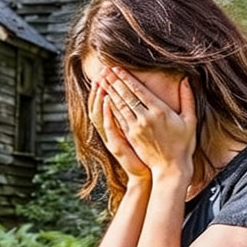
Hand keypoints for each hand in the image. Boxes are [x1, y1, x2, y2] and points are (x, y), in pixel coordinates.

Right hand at [87, 68, 150, 182]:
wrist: (147, 174)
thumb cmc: (146, 153)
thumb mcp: (139, 132)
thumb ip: (137, 116)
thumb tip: (140, 99)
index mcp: (116, 126)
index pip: (106, 102)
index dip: (105, 88)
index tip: (106, 72)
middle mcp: (110, 131)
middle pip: (100, 105)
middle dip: (101, 88)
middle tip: (101, 72)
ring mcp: (111, 138)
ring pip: (100, 114)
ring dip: (100, 97)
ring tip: (101, 81)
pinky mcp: (116, 144)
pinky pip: (108, 127)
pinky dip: (107, 114)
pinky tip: (108, 101)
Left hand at [102, 67, 195, 180]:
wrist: (171, 168)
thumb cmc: (183, 144)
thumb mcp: (190, 120)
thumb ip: (188, 99)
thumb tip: (186, 80)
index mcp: (160, 111)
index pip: (139, 90)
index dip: (126, 78)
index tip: (117, 69)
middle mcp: (146, 118)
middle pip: (126, 96)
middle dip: (114, 82)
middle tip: (104, 71)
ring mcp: (136, 127)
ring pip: (119, 106)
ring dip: (109, 92)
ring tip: (102, 81)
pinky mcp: (131, 136)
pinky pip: (118, 119)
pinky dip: (111, 108)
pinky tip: (105, 100)